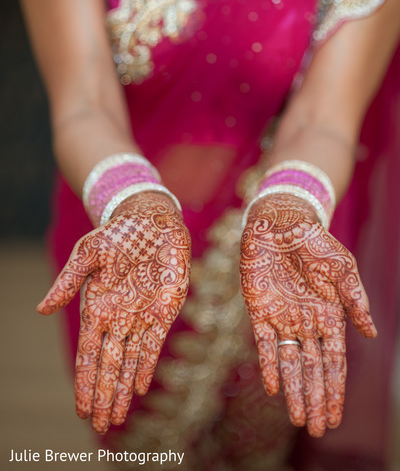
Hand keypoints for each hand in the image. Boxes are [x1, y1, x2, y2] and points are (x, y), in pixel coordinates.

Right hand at [37, 192, 190, 433]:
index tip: (81, 409)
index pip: (88, 355)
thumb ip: (68, 283)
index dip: (84, 382)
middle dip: (103, 396)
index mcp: (97, 308)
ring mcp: (141, 316)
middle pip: (108, 366)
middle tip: (99, 426)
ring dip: (122, 390)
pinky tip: (139, 388)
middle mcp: (118, 318)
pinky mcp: (164, 309)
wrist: (150, 221)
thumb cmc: (116, 234)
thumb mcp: (87, 255)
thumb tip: (41, 311)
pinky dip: (146, 366)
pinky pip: (153, 344)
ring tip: (116, 418)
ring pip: (129, 362)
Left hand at [240, 193, 376, 436]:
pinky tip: (274, 388)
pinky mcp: (259, 310)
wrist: (281, 222)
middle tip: (319, 429)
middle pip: (313, 369)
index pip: (334, 361)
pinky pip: (264, 344)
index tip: (337, 417)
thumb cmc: (315, 242)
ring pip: (290, 363)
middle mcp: (306, 322)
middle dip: (317, 399)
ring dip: (295, 391)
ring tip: (301, 419)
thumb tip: (371, 335)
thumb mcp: (342, 268)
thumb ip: (355, 300)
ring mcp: (282, 318)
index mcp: (329, 315)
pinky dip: (269, 365)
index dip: (336, 389)